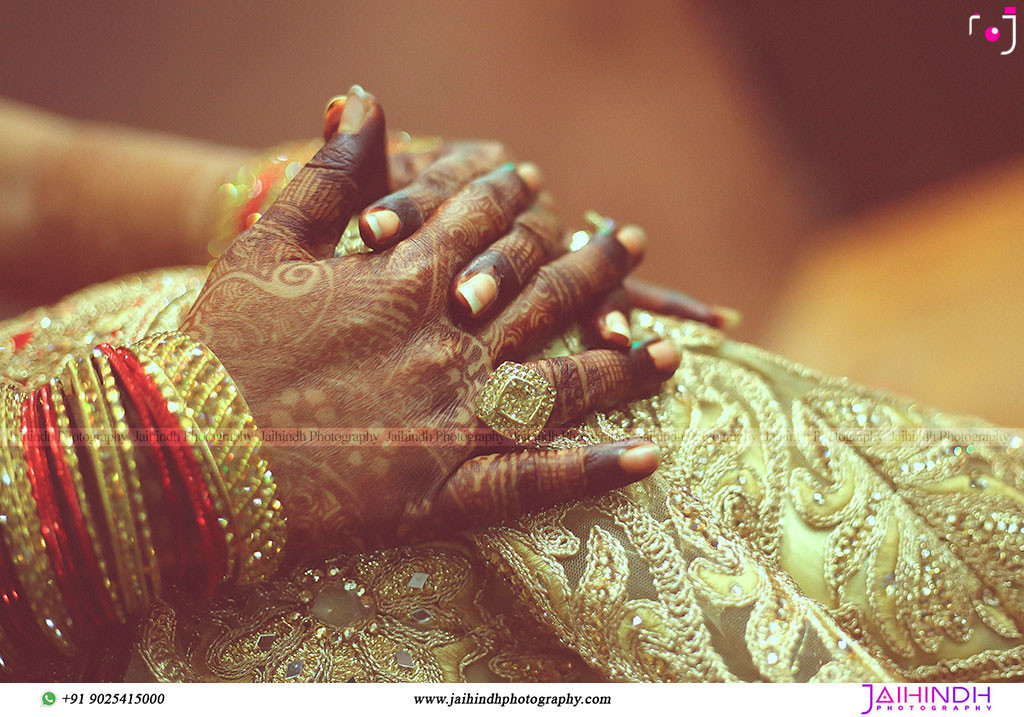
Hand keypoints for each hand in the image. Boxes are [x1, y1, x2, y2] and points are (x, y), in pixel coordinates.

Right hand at [180, 87, 679, 556]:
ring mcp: (456, 416)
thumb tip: (362, 98)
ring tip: (672, 351)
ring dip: (622, 363)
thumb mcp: (268, 238)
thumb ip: (329, 169)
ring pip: (563, 381)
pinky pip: (537, 482)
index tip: (547, 188)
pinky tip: (646, 458)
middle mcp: (451, 340)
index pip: (487, 226)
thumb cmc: (226, 342)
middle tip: (629, 243)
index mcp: (411, 279)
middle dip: (594, 265)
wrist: (193, 450)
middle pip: (546, 292)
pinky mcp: (446, 488)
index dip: (521, 202)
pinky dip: (595, 471)